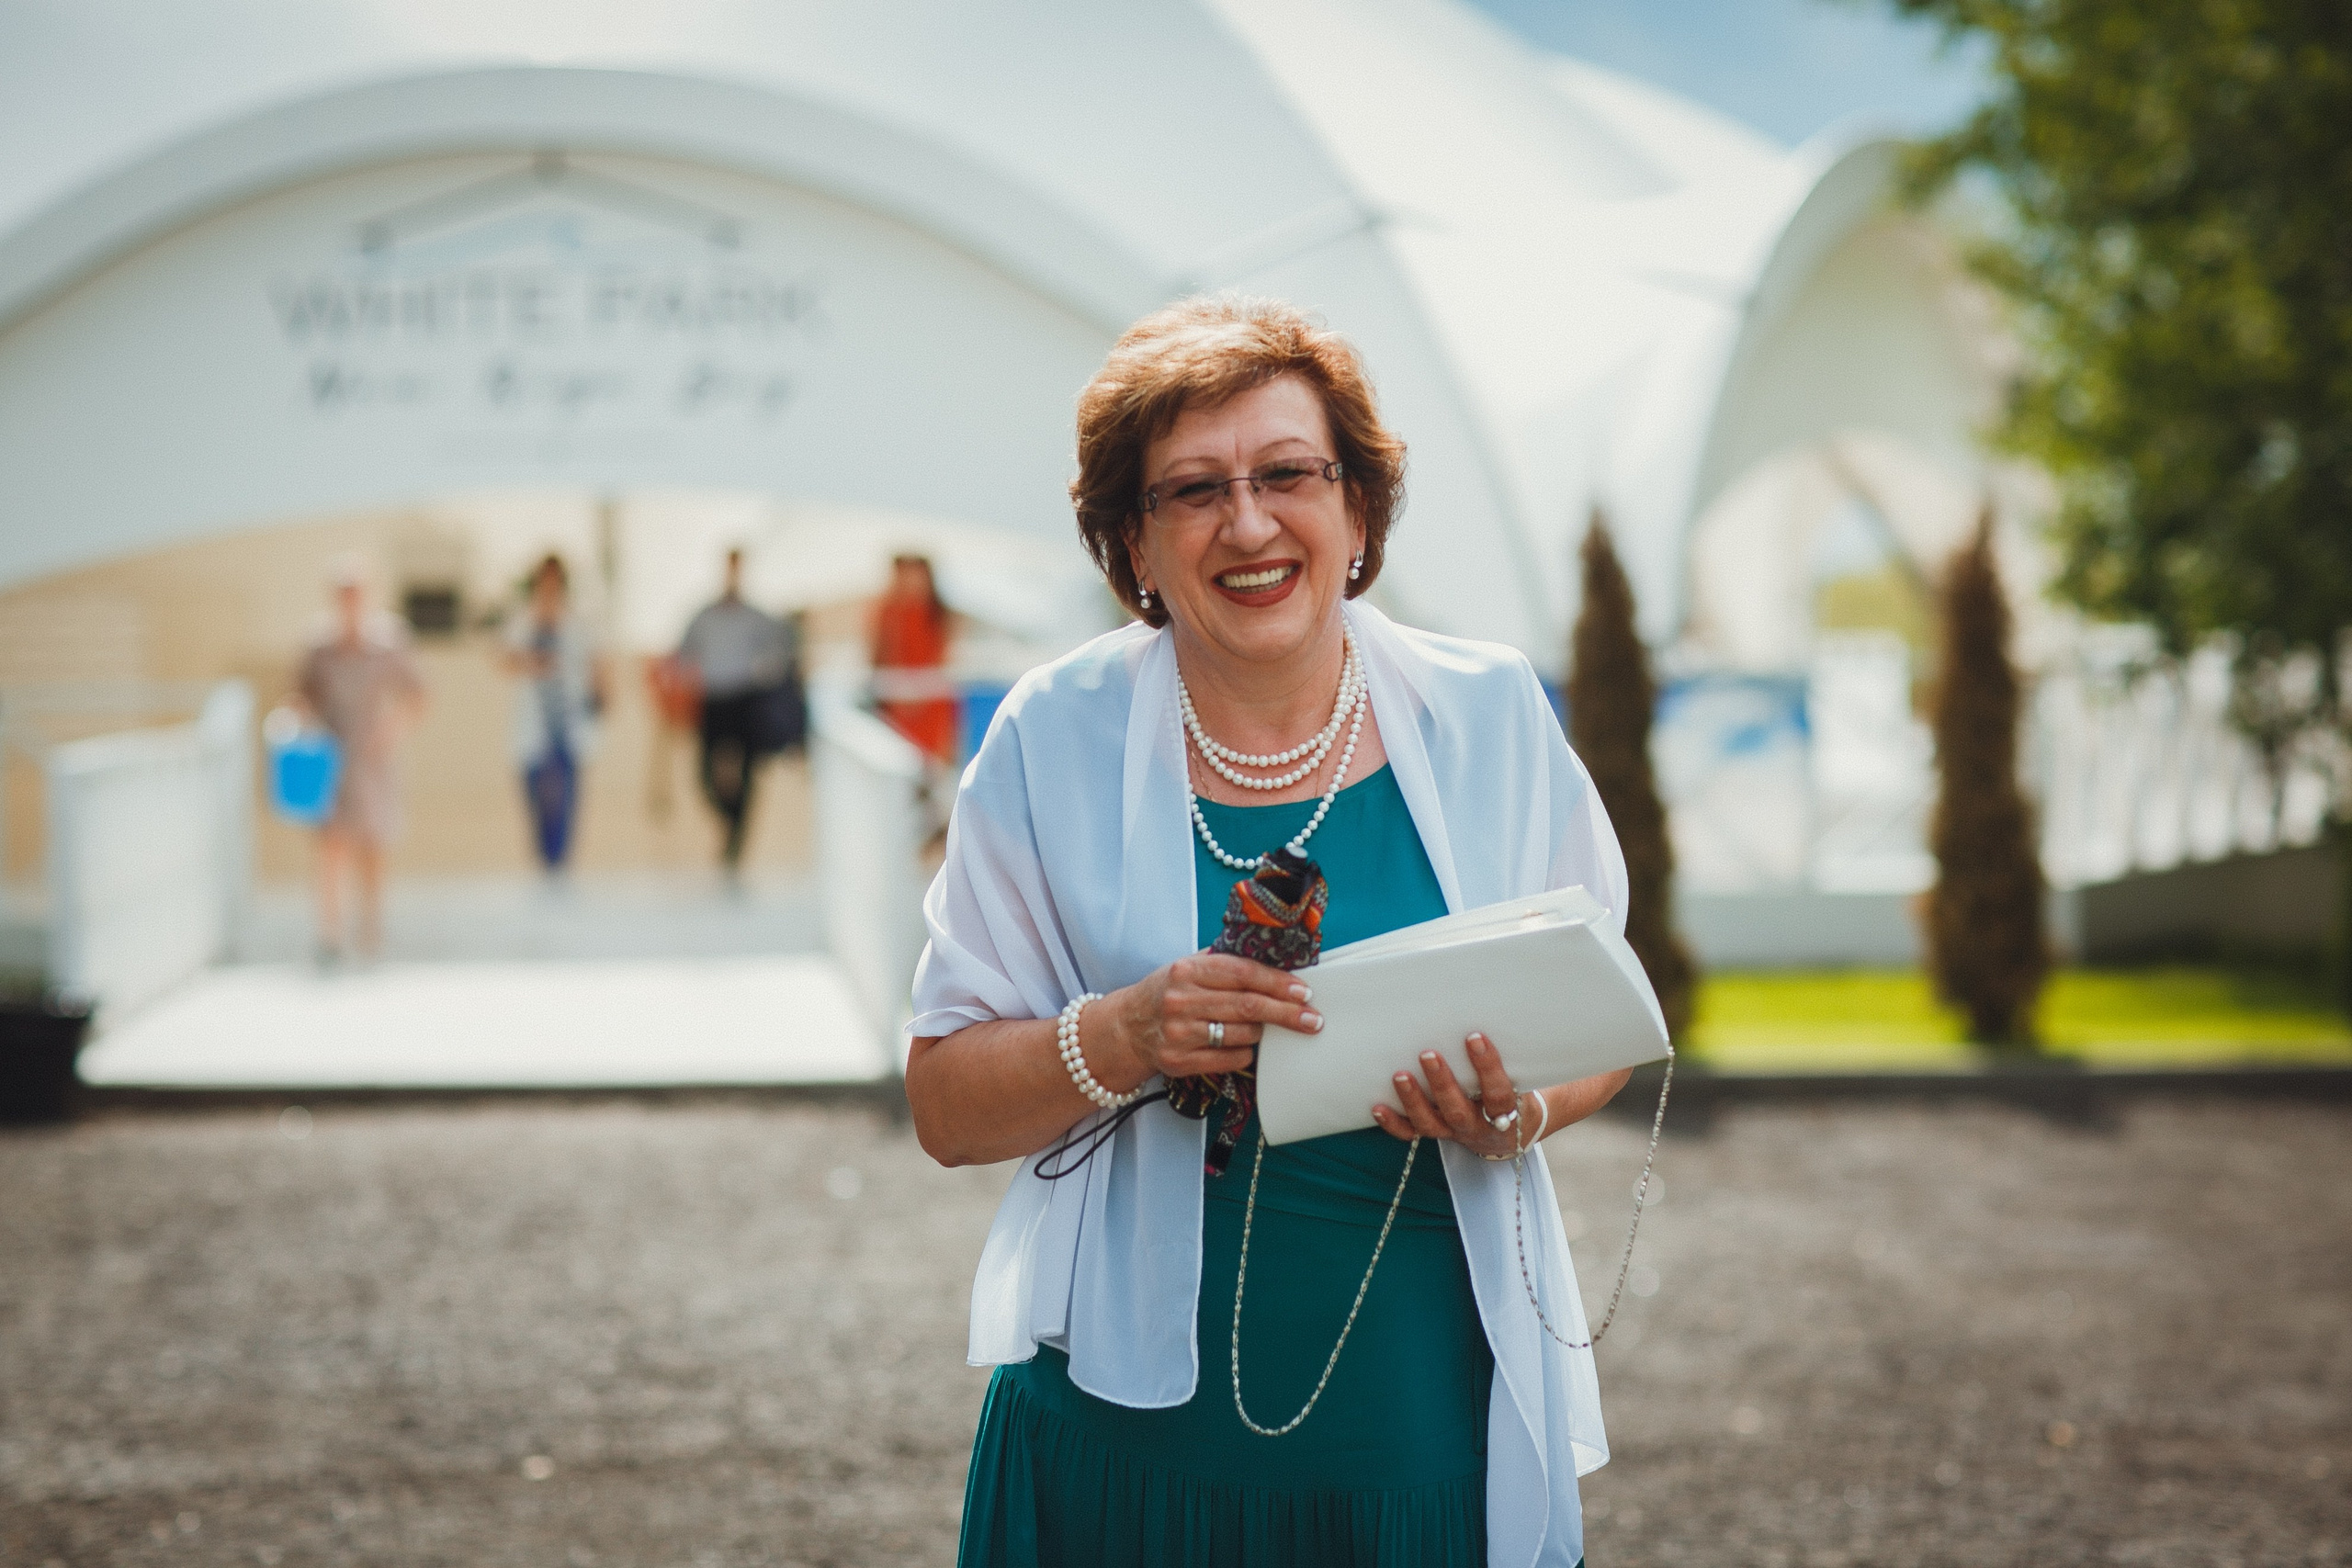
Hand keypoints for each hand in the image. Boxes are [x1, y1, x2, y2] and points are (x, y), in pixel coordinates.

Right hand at [1099, 954, 1321, 1085]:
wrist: (1127, 1027)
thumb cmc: (1167, 992)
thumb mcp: (1187, 967)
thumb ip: (1225, 964)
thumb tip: (1279, 966)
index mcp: (1186, 970)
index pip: (1242, 974)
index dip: (1278, 983)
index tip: (1304, 991)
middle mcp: (1181, 1000)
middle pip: (1248, 1007)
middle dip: (1286, 1013)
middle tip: (1312, 1019)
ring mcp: (1179, 1033)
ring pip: (1242, 1035)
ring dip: (1263, 1033)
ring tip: (1266, 1028)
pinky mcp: (1180, 1061)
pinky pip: (1231, 1059)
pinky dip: (1245, 1052)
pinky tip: (1244, 1045)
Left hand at [1372, 1032, 1532, 1158]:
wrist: (1505, 1134)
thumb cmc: (1509, 1093)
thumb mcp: (1518, 1080)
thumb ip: (1507, 1057)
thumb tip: (1489, 1011)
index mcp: (1503, 1111)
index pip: (1498, 1092)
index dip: (1487, 1067)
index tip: (1474, 1037)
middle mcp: (1475, 1124)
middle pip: (1457, 1110)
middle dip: (1441, 1083)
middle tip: (1428, 1054)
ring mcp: (1451, 1131)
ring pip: (1429, 1123)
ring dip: (1413, 1100)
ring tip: (1399, 1075)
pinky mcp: (1434, 1134)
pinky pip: (1410, 1134)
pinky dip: (1393, 1123)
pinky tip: (1377, 1106)